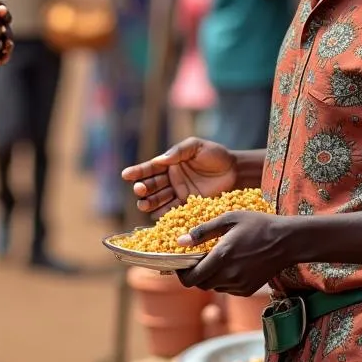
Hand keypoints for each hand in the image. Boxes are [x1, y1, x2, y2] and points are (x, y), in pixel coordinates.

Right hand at [121, 138, 241, 217]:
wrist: (236, 171)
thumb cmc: (215, 154)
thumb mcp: (196, 146)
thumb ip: (179, 151)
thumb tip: (161, 160)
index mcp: (170, 163)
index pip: (150, 168)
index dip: (138, 171)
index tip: (125, 174)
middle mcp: (171, 179)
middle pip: (152, 185)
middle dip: (143, 188)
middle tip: (139, 190)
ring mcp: (179, 193)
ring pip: (159, 199)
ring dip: (149, 202)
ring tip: (143, 204)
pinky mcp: (188, 205)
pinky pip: (173, 211)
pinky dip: (163, 214)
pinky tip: (156, 215)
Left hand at [176, 210, 289, 295]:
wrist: (287, 241)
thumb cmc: (258, 225)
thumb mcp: (229, 219)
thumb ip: (203, 231)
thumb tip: (180, 241)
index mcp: (222, 256)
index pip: (191, 279)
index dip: (181, 274)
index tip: (180, 264)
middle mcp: (229, 275)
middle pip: (200, 285)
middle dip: (195, 274)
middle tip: (197, 259)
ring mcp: (239, 285)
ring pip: (214, 287)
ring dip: (210, 277)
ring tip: (217, 259)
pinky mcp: (248, 290)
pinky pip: (227, 289)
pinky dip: (223, 280)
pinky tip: (232, 265)